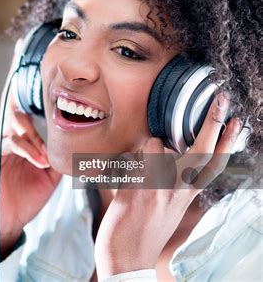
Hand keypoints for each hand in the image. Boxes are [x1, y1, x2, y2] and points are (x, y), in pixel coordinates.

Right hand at [0, 39, 61, 262]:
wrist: (7, 221)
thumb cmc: (28, 195)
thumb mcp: (51, 172)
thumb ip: (60, 152)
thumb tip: (83, 143)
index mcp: (22, 136)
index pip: (26, 106)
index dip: (26, 84)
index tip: (29, 57)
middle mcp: (8, 135)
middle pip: (14, 103)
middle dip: (20, 84)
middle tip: (31, 67)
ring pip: (14, 123)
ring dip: (33, 132)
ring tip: (46, 146)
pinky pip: (9, 145)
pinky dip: (28, 150)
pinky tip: (39, 159)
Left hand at [95, 93, 241, 276]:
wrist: (127, 259)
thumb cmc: (143, 232)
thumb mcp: (165, 208)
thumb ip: (168, 181)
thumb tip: (158, 150)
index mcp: (187, 195)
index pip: (214, 165)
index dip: (227, 142)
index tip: (236, 122)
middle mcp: (179, 189)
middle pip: (202, 150)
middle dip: (214, 121)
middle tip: (221, 100)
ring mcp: (161, 187)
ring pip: (153, 144)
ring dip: (139, 152)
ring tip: (132, 176)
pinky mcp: (139, 186)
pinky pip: (130, 156)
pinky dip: (123, 162)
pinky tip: (121, 181)